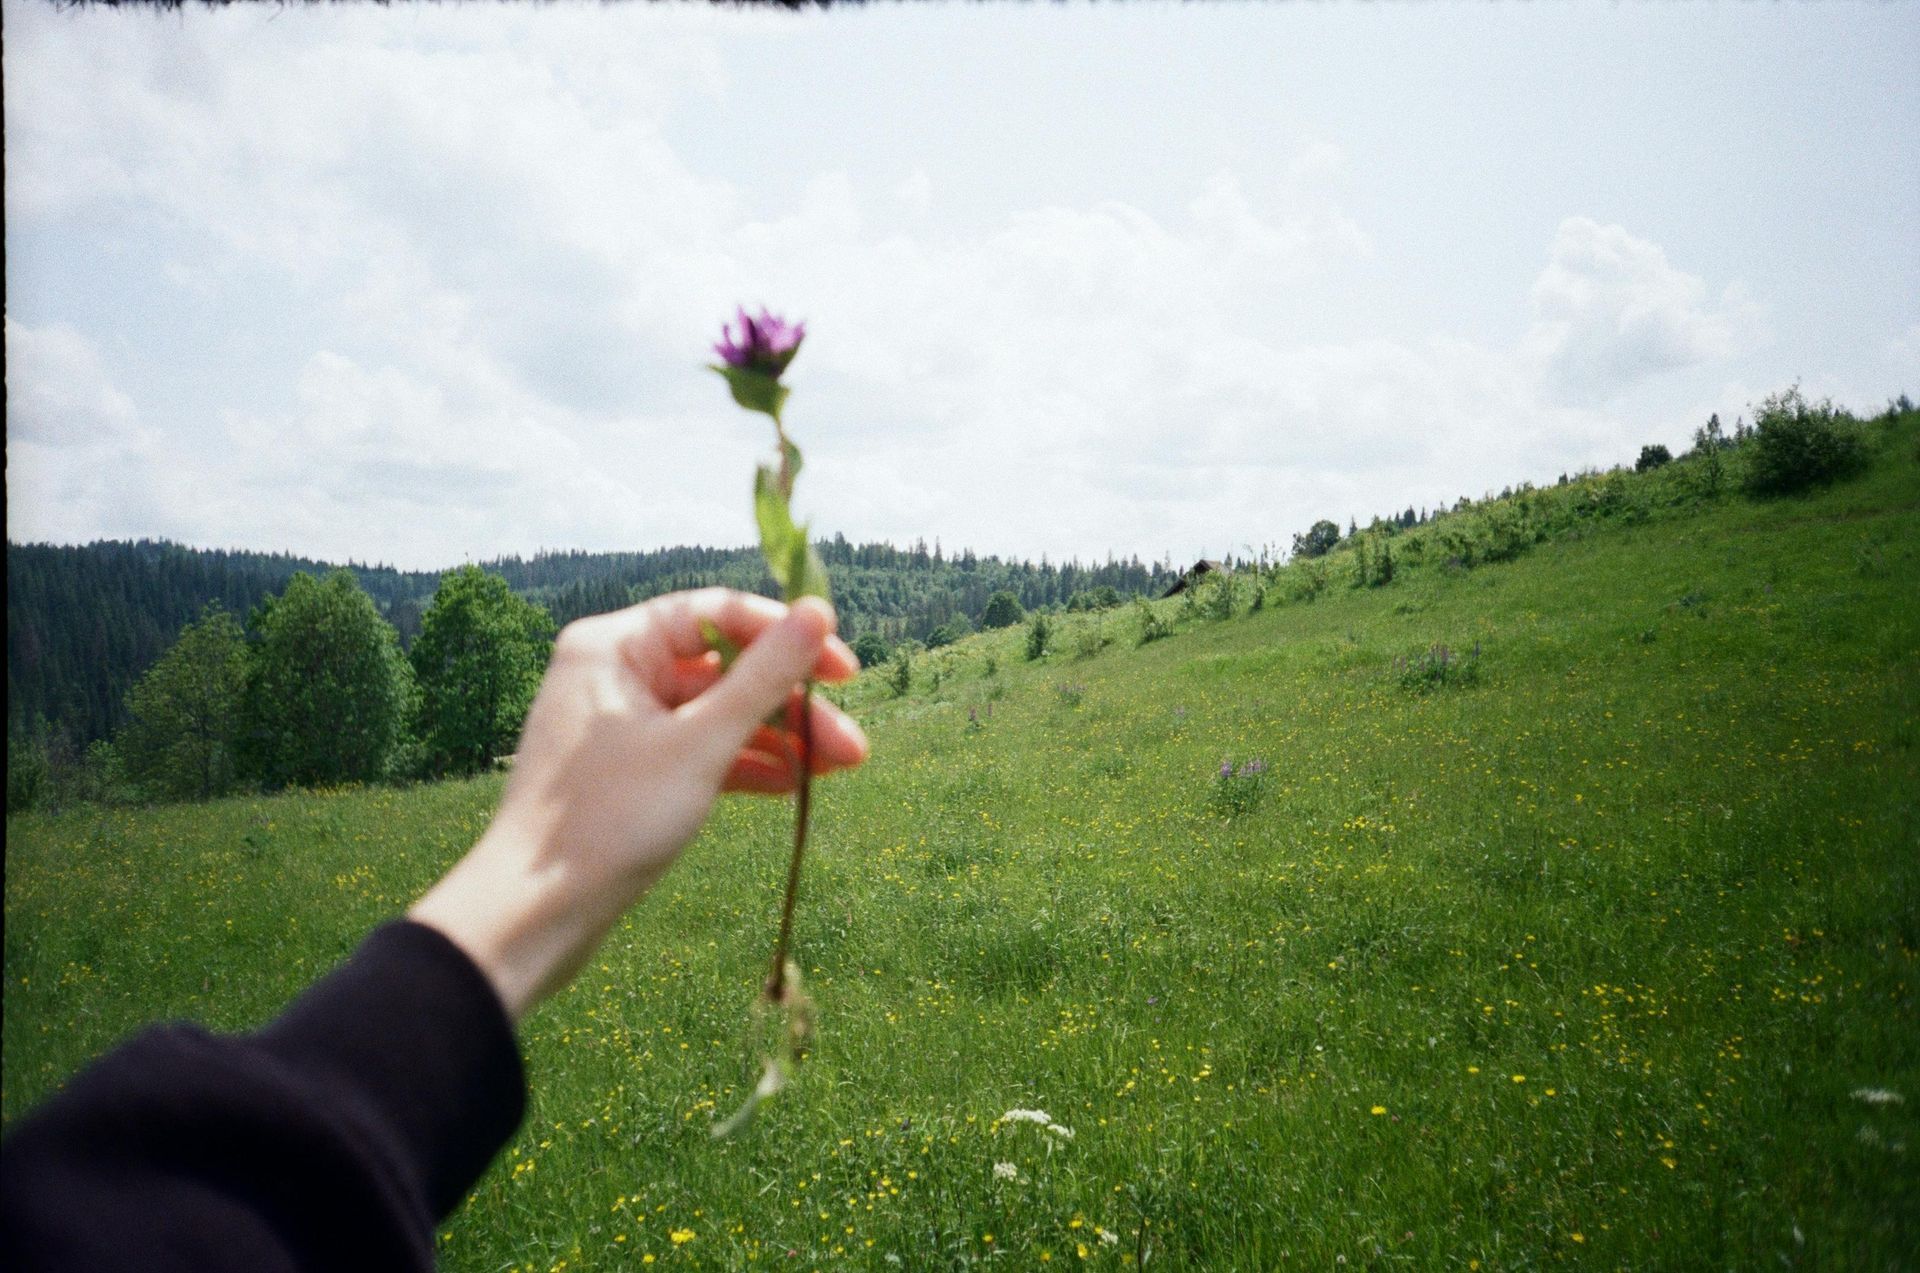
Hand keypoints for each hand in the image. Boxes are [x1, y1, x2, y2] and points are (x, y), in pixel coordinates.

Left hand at [409, 589, 866, 1021]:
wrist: (533, 917)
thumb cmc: (608, 821)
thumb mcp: (701, 745)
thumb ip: (764, 677)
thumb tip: (818, 610)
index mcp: (615, 645)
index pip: (718, 613)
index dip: (787, 636)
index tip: (846, 672)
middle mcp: (614, 673)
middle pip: (724, 668)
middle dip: (791, 705)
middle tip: (853, 746)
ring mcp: (619, 724)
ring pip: (715, 714)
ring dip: (776, 739)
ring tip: (836, 772)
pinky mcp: (627, 770)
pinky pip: (695, 749)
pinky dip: (741, 765)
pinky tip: (790, 787)